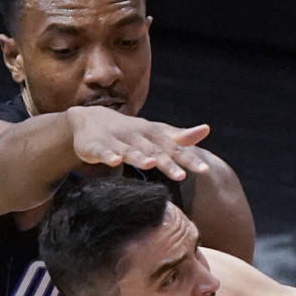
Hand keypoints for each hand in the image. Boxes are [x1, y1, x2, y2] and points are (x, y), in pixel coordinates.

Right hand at [66, 105, 210, 180]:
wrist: (89, 120)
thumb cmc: (129, 131)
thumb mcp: (154, 132)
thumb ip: (178, 135)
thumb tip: (206, 129)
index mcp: (152, 133)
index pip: (174, 147)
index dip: (189, 158)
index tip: (205, 169)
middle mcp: (136, 135)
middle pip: (154, 151)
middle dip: (168, 163)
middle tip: (182, 176)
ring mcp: (115, 140)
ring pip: (129, 150)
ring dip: (139, 157)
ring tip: (150, 164)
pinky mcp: (95, 146)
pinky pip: (102, 152)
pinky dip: (107, 155)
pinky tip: (113, 161)